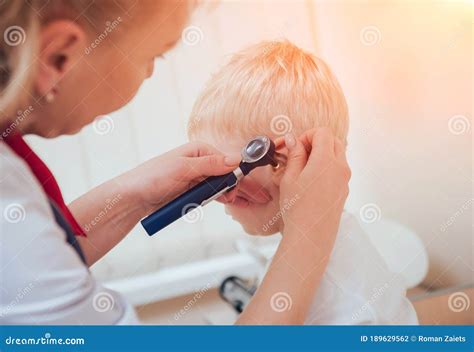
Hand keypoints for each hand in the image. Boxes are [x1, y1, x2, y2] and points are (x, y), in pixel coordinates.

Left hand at [121, 141, 240, 213]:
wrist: (133, 197)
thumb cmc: (152, 178)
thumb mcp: (183, 169)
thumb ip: (210, 164)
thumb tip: (235, 159)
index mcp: (198, 150)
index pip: (225, 159)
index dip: (232, 172)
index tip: (234, 185)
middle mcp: (198, 161)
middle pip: (223, 173)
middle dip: (227, 185)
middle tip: (228, 197)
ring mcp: (194, 177)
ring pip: (217, 185)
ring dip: (220, 194)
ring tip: (221, 200)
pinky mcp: (190, 190)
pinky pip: (207, 194)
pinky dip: (211, 199)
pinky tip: (214, 202)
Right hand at [279, 128, 350, 248]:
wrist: (311, 235)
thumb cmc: (297, 208)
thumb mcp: (290, 178)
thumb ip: (294, 155)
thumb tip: (294, 140)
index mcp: (326, 161)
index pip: (323, 133)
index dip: (307, 136)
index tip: (296, 148)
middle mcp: (340, 168)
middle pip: (334, 141)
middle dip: (316, 142)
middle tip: (299, 156)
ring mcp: (345, 180)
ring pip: (337, 155)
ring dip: (322, 155)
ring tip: (303, 170)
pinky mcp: (344, 191)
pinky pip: (338, 170)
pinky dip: (327, 168)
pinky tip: (311, 183)